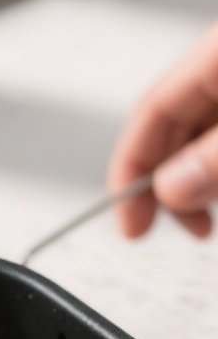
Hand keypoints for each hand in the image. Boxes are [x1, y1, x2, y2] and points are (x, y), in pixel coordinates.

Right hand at [108, 20, 217, 238]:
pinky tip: (216, 198)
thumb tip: (171, 188)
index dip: (130, 169)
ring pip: (200, 140)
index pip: (152, 110)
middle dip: (163, 185)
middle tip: (154, 229)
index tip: (129, 222)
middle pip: (173, 127)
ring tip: (199, 223)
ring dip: (191, 186)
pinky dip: (215, 175)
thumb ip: (217, 156)